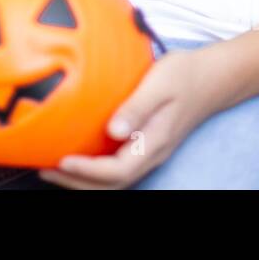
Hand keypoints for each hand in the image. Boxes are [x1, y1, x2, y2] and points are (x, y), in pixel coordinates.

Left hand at [38, 49, 212, 188]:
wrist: (213, 76)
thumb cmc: (185, 75)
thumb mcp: (160, 84)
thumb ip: (137, 107)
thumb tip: (112, 130)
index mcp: (155, 143)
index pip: (117, 170)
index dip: (87, 171)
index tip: (62, 160)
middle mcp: (151, 153)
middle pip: (112, 184)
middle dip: (77, 182)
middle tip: (45, 169)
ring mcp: (149, 150)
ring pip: (114, 179)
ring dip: (83, 179)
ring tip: (53, 167)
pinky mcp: (146, 142)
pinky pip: (117, 165)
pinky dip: (94, 167)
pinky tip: (76, 151)